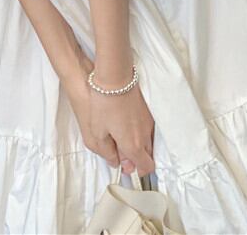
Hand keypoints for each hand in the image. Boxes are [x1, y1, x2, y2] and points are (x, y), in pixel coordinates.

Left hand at [63, 56, 154, 176]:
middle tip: (119, 149)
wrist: (114, 77)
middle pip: (148, 155)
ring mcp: (148, 122)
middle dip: (136, 157)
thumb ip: (107, 152)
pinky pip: (147, 128)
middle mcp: (145, 136)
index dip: (136, 170)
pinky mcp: (147, 110)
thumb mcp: (97, 132)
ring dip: (138, 143)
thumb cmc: (103, 104)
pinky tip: (124, 122)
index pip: (146, 167)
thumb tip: (116, 163)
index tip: (125, 165)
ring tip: (119, 133)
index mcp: (133, 146)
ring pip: (148, 141)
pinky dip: (139, 131)